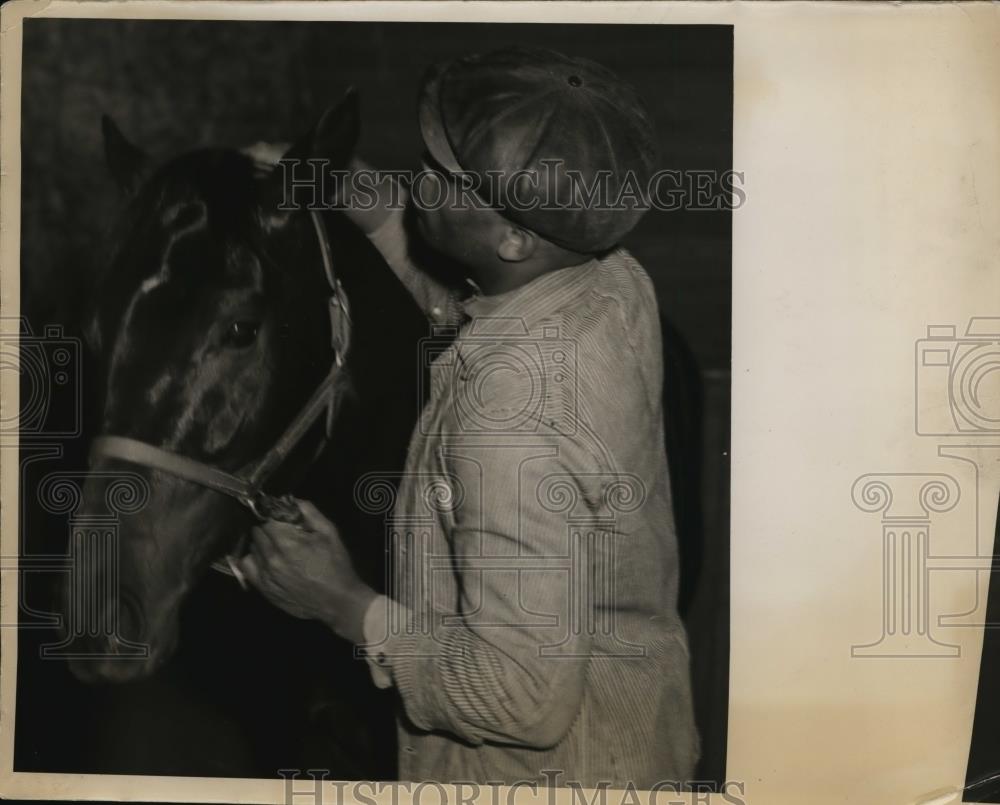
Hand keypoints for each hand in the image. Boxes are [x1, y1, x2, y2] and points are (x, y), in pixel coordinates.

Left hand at [238, 499, 376, 643]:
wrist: (337, 601)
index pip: (267, 518)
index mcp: (287, 542)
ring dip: (262, 543)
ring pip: (253, 547)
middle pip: (258, 531)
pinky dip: (254, 558)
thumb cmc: (336, 565)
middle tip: (284, 532)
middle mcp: (271, 557)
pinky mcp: (262, 588)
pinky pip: (246, 566)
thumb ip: (309, 512)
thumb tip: (291, 500)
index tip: (283, 517)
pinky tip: (265, 559)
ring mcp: (264, 575)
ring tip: (278, 547)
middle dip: (269, 528)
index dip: (275, 514)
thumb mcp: (329, 533)